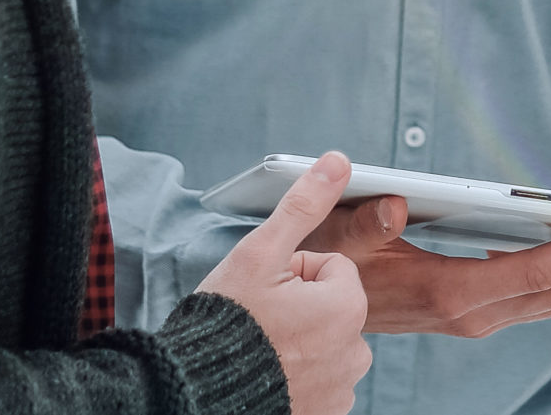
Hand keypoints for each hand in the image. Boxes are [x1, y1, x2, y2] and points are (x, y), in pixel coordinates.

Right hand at [196, 153, 372, 414]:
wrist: (195, 392)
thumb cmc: (225, 321)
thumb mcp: (260, 252)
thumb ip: (303, 205)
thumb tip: (338, 160)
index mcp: (346, 307)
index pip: (332, 267)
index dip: (295, 272)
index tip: (266, 290)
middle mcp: (355, 352)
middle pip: (332, 306)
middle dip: (301, 306)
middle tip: (261, 319)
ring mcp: (341, 389)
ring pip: (326, 342)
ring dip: (300, 341)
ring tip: (261, 348)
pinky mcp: (326, 414)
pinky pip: (321, 380)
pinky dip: (298, 376)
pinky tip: (268, 374)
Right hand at [303, 192, 550, 336]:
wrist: (318, 317)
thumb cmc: (328, 269)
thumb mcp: (335, 242)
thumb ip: (363, 224)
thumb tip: (395, 202)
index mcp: (450, 294)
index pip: (533, 274)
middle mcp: (475, 316)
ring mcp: (480, 319)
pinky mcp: (480, 314)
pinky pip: (544, 302)